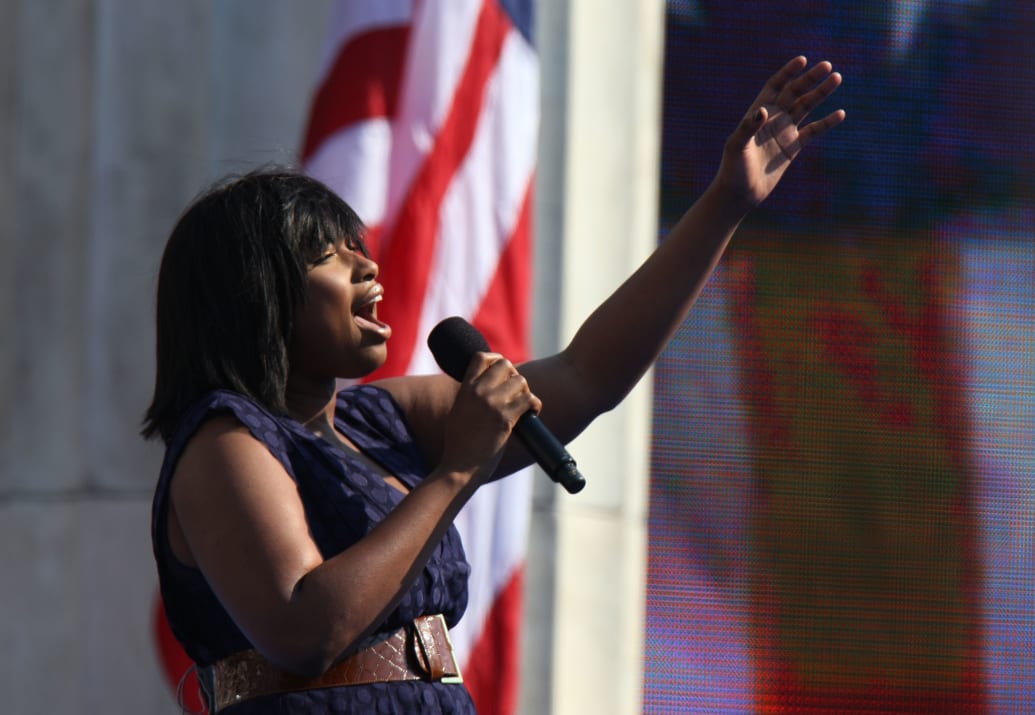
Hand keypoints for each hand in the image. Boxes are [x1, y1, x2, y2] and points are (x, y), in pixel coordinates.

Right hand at [438, 353, 540, 484]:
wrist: (458, 468)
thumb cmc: (459, 445)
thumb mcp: (459, 412)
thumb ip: (470, 397)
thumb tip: (485, 389)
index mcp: (465, 389)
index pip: (482, 357)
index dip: (497, 359)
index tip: (504, 371)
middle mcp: (477, 392)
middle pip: (505, 365)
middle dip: (515, 376)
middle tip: (516, 394)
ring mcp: (491, 404)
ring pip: (521, 381)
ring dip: (526, 392)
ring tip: (523, 407)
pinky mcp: (504, 419)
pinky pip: (529, 400)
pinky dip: (535, 405)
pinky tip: (532, 413)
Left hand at [715, 56, 844, 208]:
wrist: (740, 193)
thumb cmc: (733, 169)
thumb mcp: (737, 146)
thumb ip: (748, 127)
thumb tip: (763, 111)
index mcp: (757, 113)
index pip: (775, 86)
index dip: (788, 72)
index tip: (803, 60)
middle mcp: (772, 118)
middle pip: (794, 92)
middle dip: (810, 79)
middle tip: (828, 66)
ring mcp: (784, 131)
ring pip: (806, 107)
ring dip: (821, 93)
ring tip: (837, 78)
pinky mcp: (793, 147)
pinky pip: (813, 131)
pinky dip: (826, 123)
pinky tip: (840, 113)